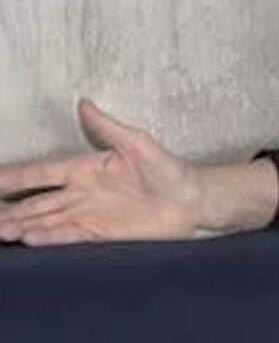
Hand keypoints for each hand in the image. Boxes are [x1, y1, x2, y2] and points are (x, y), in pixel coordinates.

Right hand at [0, 99, 200, 244]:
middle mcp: (83, 193)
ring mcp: (92, 214)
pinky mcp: (105, 232)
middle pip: (38, 201)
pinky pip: (72, 235)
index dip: (15, 177)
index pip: (42, 172)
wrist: (194, 200)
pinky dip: (51, 237)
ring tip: (0, 231)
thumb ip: (107, 127)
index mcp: (86, 168)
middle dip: (11, 209)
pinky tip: (30, 240)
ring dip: (24, 225)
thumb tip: (84, 102)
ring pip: (49, 220)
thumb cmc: (170, 170)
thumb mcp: (138, 143)